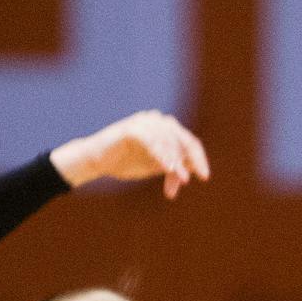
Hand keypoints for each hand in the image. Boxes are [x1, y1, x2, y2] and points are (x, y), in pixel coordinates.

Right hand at [53, 111, 210, 197]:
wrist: (97, 161)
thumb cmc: (126, 162)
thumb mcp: (155, 166)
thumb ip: (174, 165)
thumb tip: (194, 170)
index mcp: (165, 128)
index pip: (189, 141)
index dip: (199, 159)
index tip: (204, 177)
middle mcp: (157, 120)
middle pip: (182, 139)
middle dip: (190, 161)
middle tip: (192, 180)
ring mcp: (144, 122)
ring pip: (168, 140)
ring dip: (176, 161)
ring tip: (181, 179)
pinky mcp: (131, 128)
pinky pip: (151, 141)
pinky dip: (161, 155)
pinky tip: (169, 168)